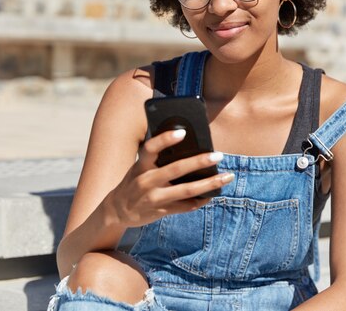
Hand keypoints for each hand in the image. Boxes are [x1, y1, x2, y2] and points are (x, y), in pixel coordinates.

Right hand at [105, 129, 231, 227]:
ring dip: (210, 184)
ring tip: (227, 176)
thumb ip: (157, 158)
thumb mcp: (139, 167)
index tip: (183, 133)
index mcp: (140, 165)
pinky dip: (201, 200)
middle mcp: (146, 181)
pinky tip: (213, 194)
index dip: (165, 139)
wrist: (117, 211)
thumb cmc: (135, 181)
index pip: (151, 149)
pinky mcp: (161, 211)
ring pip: (187, 190)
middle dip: (199, 162)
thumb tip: (189, 146)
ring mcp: (154, 198)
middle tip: (218, 155)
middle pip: (176, 169)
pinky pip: (186, 206)